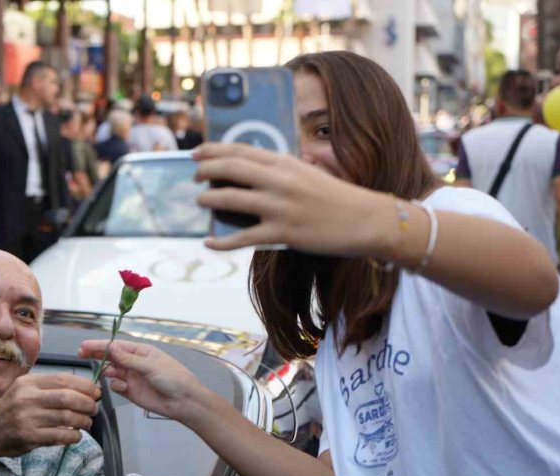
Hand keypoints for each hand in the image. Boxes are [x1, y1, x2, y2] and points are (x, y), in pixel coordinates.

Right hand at [0, 373, 100, 460]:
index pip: (63, 379)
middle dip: (87, 403)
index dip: (84, 385)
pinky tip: (76, 435)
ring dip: (83, 421)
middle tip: (94, 408)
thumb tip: (83, 389)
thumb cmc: (10, 410)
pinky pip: (60, 435)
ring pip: (66, 417)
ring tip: (87, 422)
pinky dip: (73, 436)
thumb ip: (49, 388)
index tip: (95, 391)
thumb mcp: (24, 390)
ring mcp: (27, 418)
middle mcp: (27, 398)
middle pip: (68, 397)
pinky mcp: (29, 437)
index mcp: (28, 383)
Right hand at [78, 339, 207, 423]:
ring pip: (111, 371)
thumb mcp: (151, 366)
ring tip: (110, 373)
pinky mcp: (130, 391)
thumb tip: (111, 348)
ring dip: (107, 371)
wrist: (183, 402)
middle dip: (97, 355)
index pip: (117, 345)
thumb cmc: (173, 378)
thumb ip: (129, 359)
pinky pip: (116, 386)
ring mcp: (131, 377)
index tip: (84, 345)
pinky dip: (116, 386)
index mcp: (141, 351)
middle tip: (81, 353)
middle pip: (111, 356)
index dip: (100, 345)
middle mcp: (134, 362)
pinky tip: (124, 387)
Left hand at [193, 143, 388, 257]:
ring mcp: (280, 207)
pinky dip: (222, 241)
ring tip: (200, 201)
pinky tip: (209, 241)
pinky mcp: (283, 233)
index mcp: (286, 162)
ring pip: (231, 200)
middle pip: (230, 169)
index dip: (213, 150)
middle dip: (205, 171)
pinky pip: (243, 237)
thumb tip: (248, 173)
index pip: (241, 150)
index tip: (196, 153)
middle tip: (194, 177)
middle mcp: (280, 181)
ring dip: (209, 200)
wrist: (365, 219)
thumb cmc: (335, 197)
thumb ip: (279, 171)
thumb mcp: (306, 173)